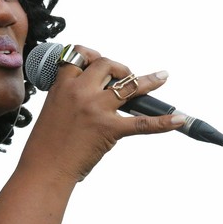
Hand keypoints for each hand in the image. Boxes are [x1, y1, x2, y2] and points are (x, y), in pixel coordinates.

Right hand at [24, 45, 183, 181]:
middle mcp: (80, 92)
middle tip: (125, 76)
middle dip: (120, 68)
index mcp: (63, 86)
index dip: (91, 55)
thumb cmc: (45, 144)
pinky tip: (178, 119)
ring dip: (149, 80)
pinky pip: (142, 123)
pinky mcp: (109, 129)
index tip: (97, 61)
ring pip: (129, 85)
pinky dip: (163, 122)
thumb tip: (92, 94)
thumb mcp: (53, 110)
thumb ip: (70, 97)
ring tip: (162, 76)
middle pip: (107, 65)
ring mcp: (97, 109)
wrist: (44, 168)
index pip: (79, 56)